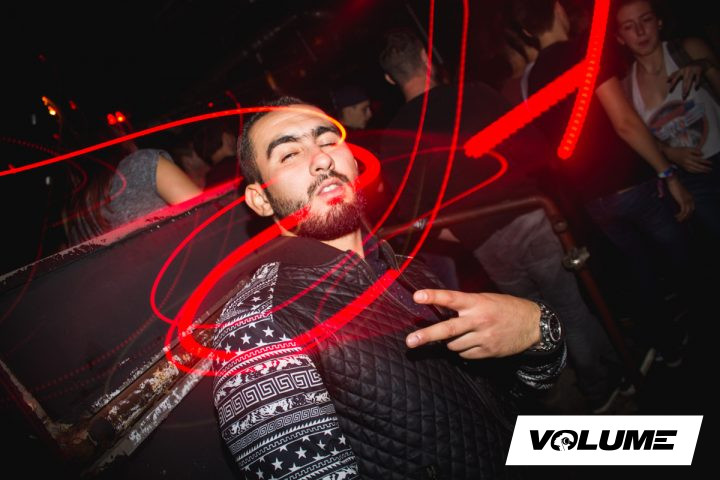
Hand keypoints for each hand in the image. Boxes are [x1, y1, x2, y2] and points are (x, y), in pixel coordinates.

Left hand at [405, 289, 540, 358]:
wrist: (533, 325)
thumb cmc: (506, 308)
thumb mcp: (486, 299)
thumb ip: (465, 305)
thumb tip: (441, 310)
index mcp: (477, 303)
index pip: (451, 298)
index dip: (434, 296)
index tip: (417, 296)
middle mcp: (479, 320)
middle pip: (448, 329)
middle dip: (427, 335)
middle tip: (411, 341)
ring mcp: (483, 338)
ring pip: (453, 345)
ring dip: (450, 342)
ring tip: (461, 334)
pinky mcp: (487, 352)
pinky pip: (465, 354)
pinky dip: (463, 350)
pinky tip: (471, 342)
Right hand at [664, 146, 712, 172]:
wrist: (670, 154)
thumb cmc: (680, 150)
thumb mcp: (688, 148)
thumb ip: (696, 151)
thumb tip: (702, 154)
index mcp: (689, 156)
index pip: (699, 160)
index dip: (705, 162)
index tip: (710, 163)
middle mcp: (687, 162)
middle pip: (698, 166)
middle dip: (705, 168)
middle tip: (710, 169)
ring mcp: (685, 166)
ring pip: (694, 169)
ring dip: (701, 171)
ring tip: (706, 171)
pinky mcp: (683, 168)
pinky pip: (690, 171)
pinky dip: (695, 172)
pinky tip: (699, 172)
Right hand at [666, 176, 694, 221]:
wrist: (673, 181)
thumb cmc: (674, 185)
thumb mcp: (678, 193)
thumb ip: (678, 198)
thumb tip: (676, 202)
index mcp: (690, 196)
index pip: (692, 207)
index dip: (688, 213)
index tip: (683, 216)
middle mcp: (690, 199)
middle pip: (691, 211)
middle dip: (686, 216)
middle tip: (681, 220)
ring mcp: (687, 200)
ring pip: (687, 212)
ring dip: (682, 217)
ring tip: (677, 220)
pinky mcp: (683, 201)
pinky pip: (683, 211)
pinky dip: (680, 215)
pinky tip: (676, 217)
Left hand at [668, 61, 705, 98]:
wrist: (700, 61)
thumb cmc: (688, 68)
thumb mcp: (681, 70)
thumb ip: (674, 75)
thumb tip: (667, 81)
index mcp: (681, 71)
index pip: (675, 78)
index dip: (673, 85)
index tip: (670, 91)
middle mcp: (686, 70)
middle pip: (684, 81)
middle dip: (683, 88)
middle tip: (682, 96)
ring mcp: (693, 70)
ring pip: (690, 80)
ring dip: (688, 87)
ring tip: (686, 94)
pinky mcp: (699, 70)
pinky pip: (698, 77)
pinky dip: (697, 82)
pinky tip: (696, 88)